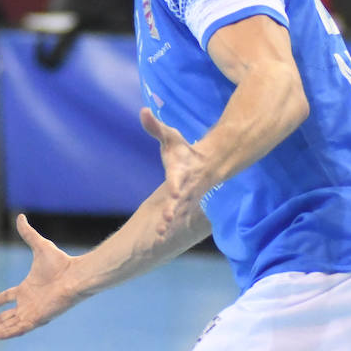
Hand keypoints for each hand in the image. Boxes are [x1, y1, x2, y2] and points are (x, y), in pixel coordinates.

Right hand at [0, 214, 78, 341]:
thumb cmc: (61, 263)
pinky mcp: (37, 318)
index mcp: (28, 288)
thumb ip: (28, 234)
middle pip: (6, 317)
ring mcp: (33, 312)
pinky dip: (6, 333)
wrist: (75, 275)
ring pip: (9, 325)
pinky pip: (19, 329)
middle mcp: (29, 302)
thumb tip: (20, 216)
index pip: (10, 297)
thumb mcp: (39, 246)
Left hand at [140, 107, 208, 237]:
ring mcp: (185, 200)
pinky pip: (175, 219)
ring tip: (160, 236)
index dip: (176, 186)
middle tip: (166, 221)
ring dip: (169, 224)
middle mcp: (185, 189)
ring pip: (177, 214)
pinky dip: (168, 228)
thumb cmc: (184, 151)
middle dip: (172, 211)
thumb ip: (155, 127)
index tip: (174, 193)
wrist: (207, 164)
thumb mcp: (170, 137)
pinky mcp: (183, 207)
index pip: (177, 180)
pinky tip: (158, 241)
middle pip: (178, 202)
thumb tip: (143, 110)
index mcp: (181, 173)